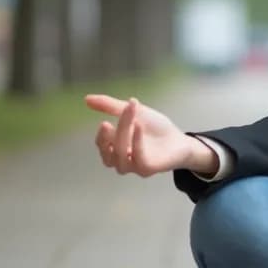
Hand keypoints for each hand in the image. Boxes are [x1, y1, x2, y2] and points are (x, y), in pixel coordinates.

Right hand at [85, 94, 200, 176]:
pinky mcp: (147, 169)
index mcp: (115, 148)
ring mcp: (134, 166)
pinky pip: (138, 158)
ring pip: (120, 156)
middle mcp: (122, 160)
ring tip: (131, 120)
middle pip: (109, 151)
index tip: (104, 119)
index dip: (102, 134)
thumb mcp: (133, 112)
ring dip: (123, 137)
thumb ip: (110, 106)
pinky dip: (137, 142)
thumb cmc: (155, 128)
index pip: (101, 144)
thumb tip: (86, 99)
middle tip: (106, 123)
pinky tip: (138, 127)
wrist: (180, 140)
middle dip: (107, 138)